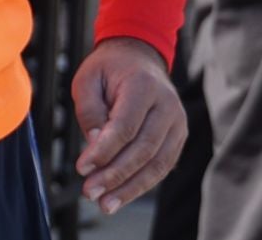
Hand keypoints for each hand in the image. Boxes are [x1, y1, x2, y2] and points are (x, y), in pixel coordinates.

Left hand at [72, 37, 185, 216]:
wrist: (139, 58)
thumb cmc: (109, 69)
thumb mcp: (88, 79)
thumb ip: (90, 111)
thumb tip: (95, 147)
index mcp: (144, 86)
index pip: (126, 126)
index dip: (104, 151)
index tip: (82, 168)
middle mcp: (167, 106)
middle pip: (143, 149)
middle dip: (115, 175)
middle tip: (90, 192)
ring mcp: (178, 123)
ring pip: (157, 164)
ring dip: (130, 188)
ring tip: (105, 204)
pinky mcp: (179, 138)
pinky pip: (162, 166)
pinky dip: (141, 184)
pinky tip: (121, 195)